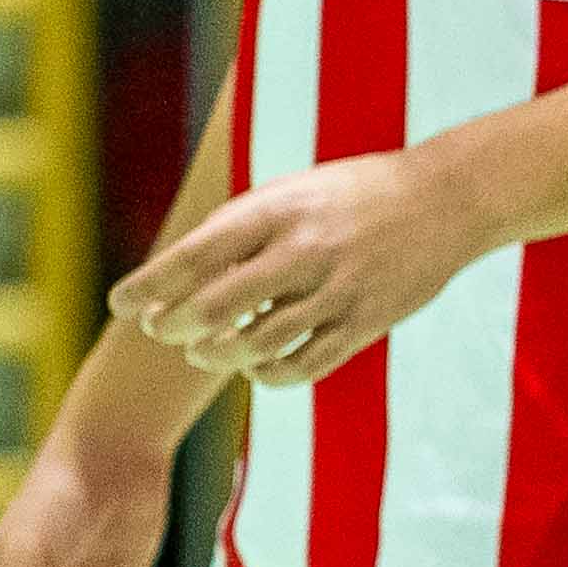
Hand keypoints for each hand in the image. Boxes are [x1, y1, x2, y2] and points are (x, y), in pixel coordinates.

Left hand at [108, 141, 500, 390]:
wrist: (447, 199)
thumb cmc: (355, 193)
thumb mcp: (293, 191)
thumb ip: (241, 228)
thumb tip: (182, 276)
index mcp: (278, 210)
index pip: (194, 255)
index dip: (149, 286)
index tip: (120, 305)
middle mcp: (303, 250)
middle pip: (216, 307)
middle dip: (174, 326)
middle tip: (161, 331)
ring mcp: (337, 290)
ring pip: (256, 344)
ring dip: (218, 354)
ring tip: (205, 352)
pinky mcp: (365, 323)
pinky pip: (303, 365)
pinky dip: (268, 374)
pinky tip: (255, 368)